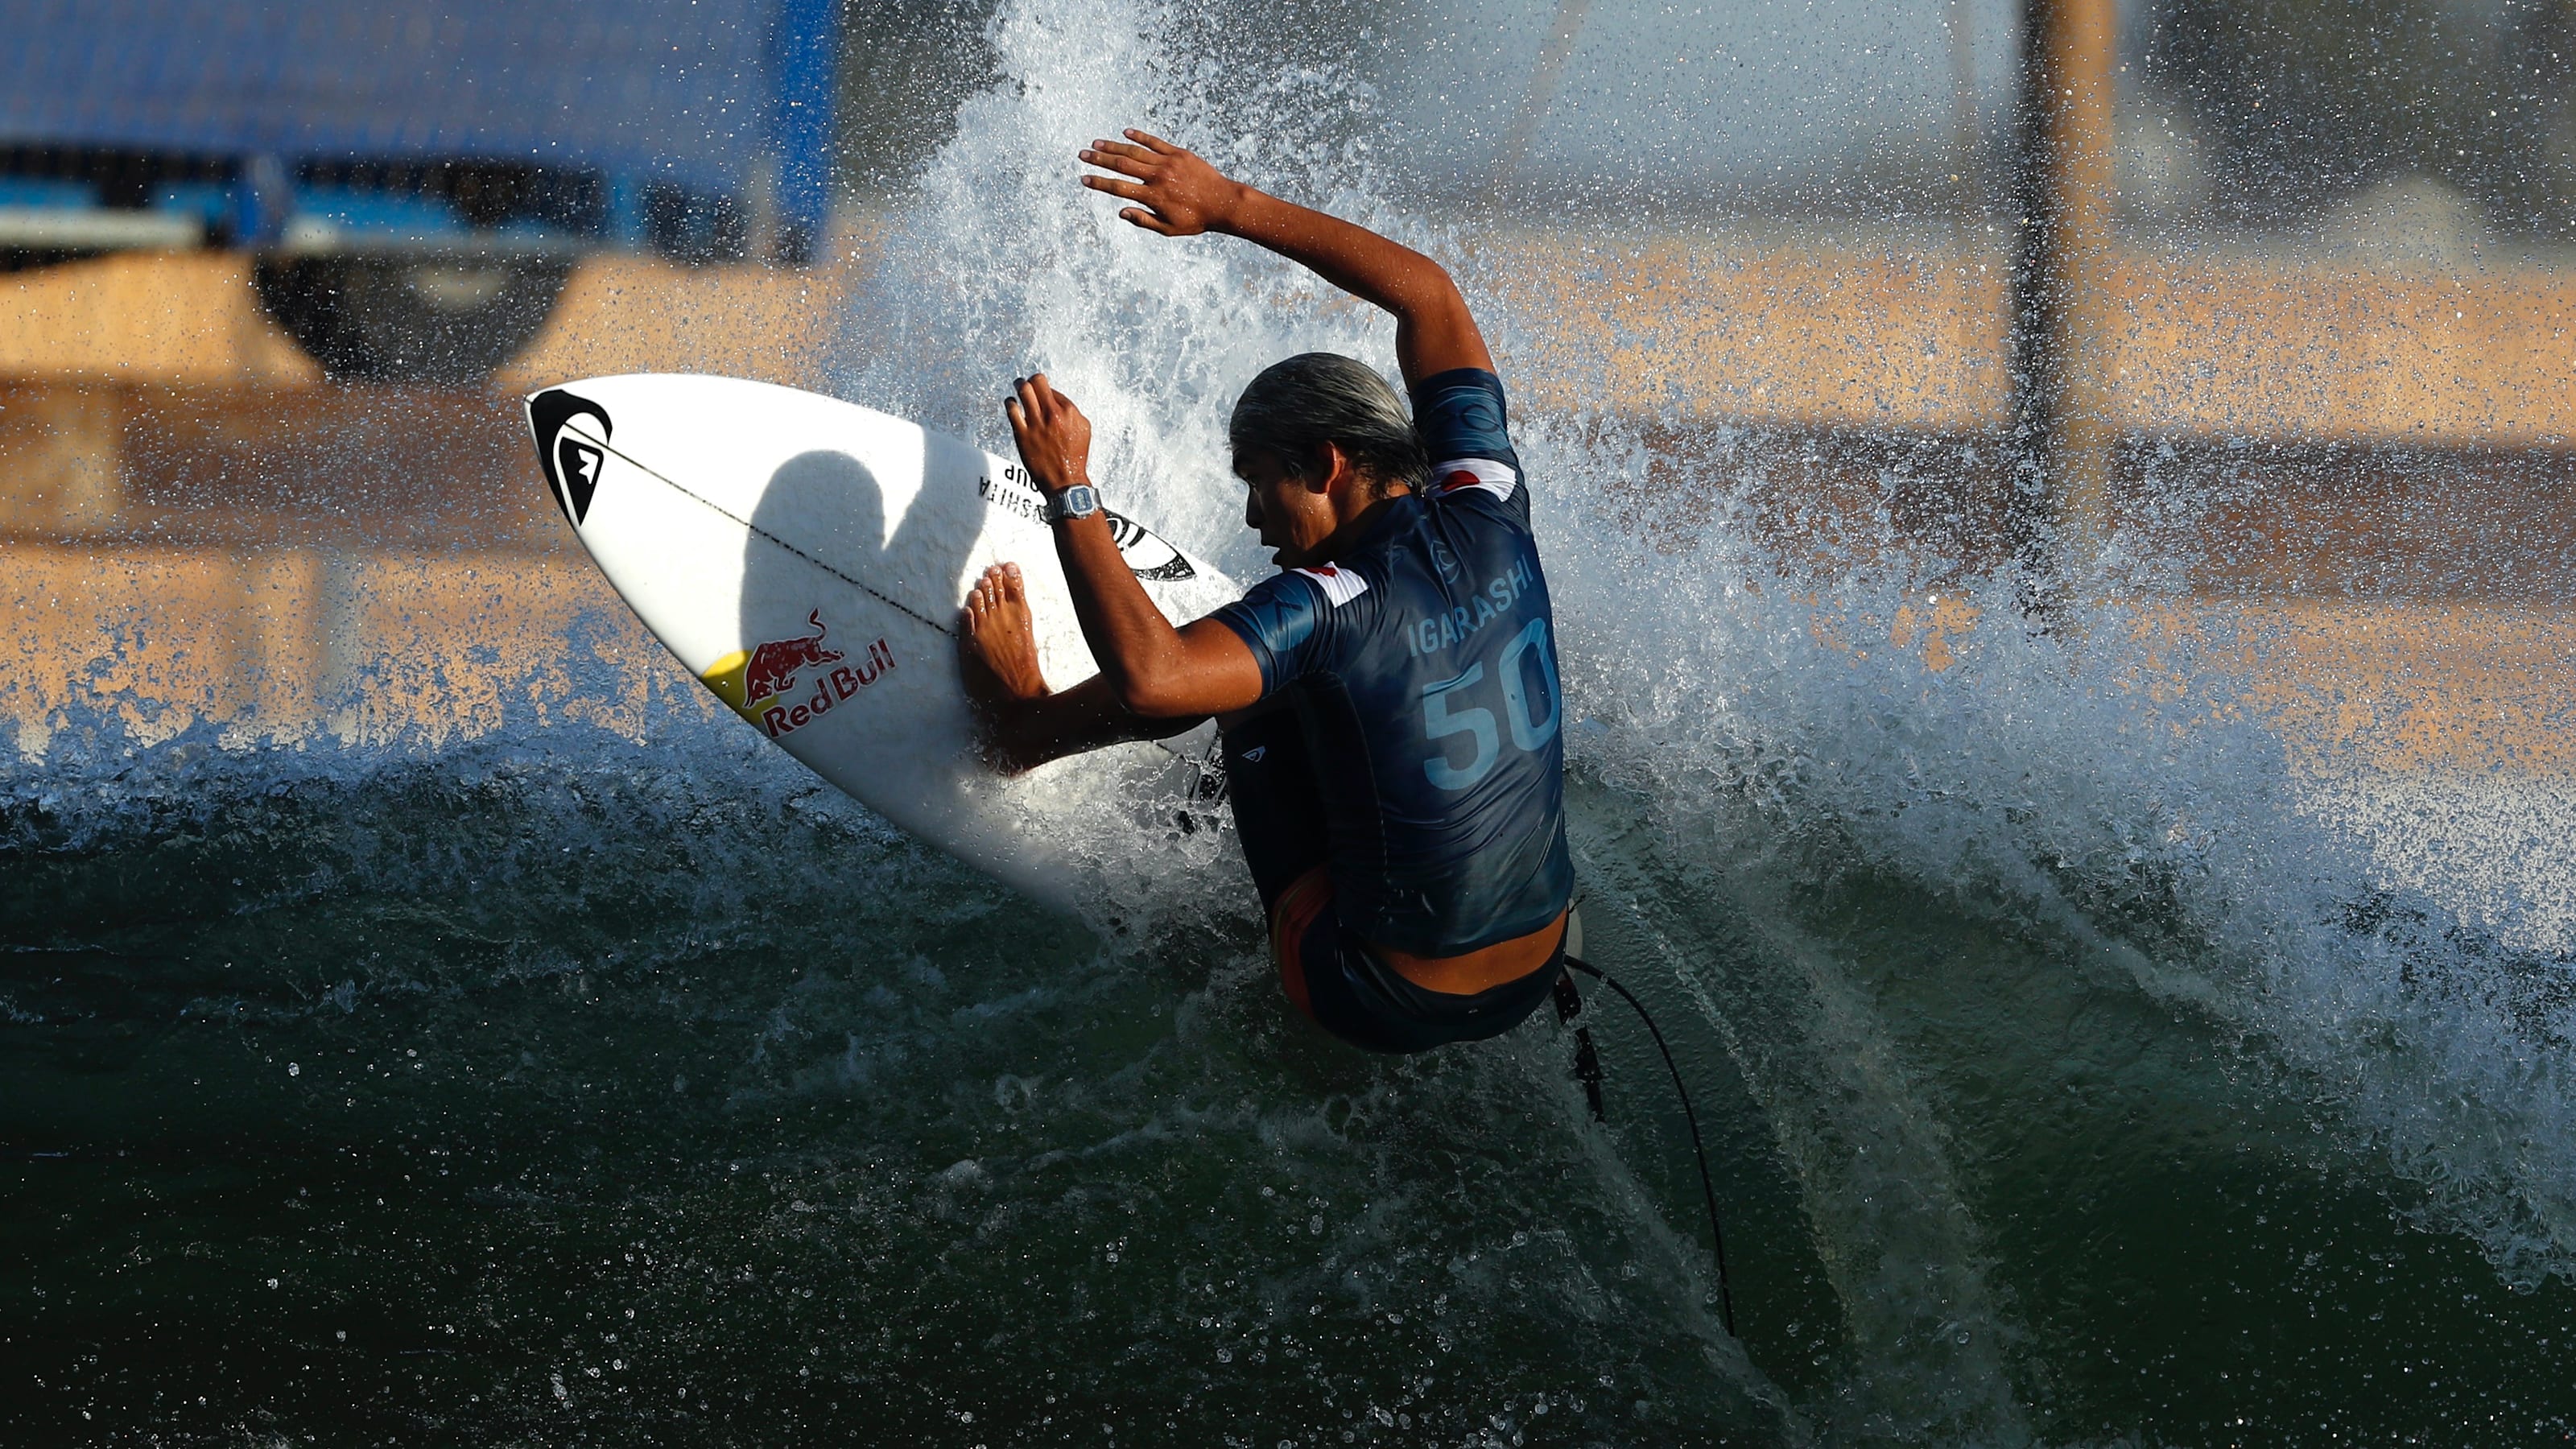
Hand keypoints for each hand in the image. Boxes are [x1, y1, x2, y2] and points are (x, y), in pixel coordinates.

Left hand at [1004, 373, 1092, 495]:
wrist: (1065, 480)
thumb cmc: (1075, 456)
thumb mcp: (1083, 429)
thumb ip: (1071, 411)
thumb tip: (1057, 399)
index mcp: (1069, 411)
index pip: (1052, 389)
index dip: (1046, 390)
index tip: (1042, 394)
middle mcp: (1053, 414)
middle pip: (1037, 382)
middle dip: (1031, 380)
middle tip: (1027, 383)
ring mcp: (1036, 423)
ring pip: (1023, 390)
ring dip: (1019, 386)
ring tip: (1018, 387)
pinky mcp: (1022, 434)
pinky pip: (1011, 409)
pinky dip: (1010, 403)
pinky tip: (1011, 404)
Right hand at [1079, 130, 1247, 236]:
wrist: (1223, 203)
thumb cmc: (1196, 219)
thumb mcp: (1169, 229)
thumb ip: (1143, 220)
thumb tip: (1121, 213)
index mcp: (1153, 197)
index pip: (1118, 188)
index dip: (1099, 183)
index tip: (1084, 179)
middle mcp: (1157, 177)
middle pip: (1121, 165)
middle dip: (1099, 159)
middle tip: (1082, 154)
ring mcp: (1168, 163)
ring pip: (1135, 151)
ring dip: (1114, 146)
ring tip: (1096, 143)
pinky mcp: (1179, 153)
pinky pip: (1155, 142)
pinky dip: (1140, 136)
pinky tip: (1126, 132)